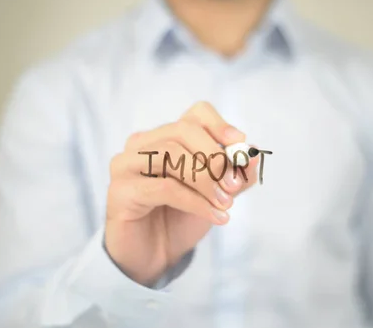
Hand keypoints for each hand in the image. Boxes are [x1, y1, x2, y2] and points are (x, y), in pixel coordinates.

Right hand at [104, 101, 258, 285]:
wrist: (155, 256)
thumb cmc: (181, 218)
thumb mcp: (216, 195)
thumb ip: (234, 176)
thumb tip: (253, 154)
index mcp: (165, 137)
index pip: (194, 114)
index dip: (219, 125)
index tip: (240, 145)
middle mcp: (141, 144)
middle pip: (182, 130)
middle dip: (215, 157)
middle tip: (234, 185)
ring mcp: (125, 165)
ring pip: (171, 155)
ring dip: (205, 180)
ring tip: (225, 204)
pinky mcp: (119, 191)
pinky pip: (163, 187)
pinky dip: (195, 201)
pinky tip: (214, 216)